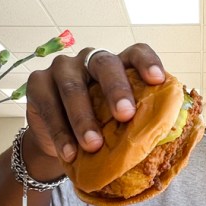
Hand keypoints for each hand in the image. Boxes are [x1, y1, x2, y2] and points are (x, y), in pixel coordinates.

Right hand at [25, 44, 166, 165]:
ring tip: (93, 145)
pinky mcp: (38, 83)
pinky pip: (50, 107)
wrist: (60, 142)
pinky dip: (61, 133)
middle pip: (104, 64)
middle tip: (125, 116)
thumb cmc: (98, 127)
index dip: (147, 62)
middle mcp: (90, 60)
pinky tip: (70, 153)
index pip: (135, 52)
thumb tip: (167, 141)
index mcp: (117, 64)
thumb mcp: (117, 123)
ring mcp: (62, 69)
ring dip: (83, 118)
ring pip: (73, 87)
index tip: (157, 80)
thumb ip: (136, 123)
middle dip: (116, 89)